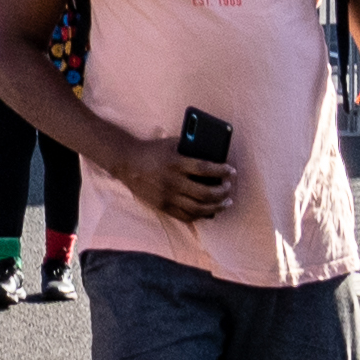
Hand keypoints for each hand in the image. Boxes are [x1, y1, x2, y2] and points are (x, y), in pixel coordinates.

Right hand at [114, 138, 231, 228]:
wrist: (128, 163)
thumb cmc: (153, 150)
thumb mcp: (172, 144)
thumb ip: (191, 150)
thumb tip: (215, 158)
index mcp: (176, 162)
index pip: (205, 169)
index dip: (222, 171)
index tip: (232, 171)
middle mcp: (173, 181)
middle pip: (205, 193)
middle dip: (222, 192)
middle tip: (229, 188)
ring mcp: (168, 196)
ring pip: (198, 208)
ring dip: (216, 207)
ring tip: (225, 202)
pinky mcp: (163, 206)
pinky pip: (186, 216)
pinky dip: (201, 215)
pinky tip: (209, 210)